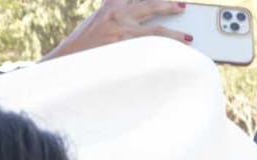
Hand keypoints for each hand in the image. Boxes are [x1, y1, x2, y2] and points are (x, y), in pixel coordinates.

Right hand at [45, 0, 187, 60]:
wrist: (67, 57)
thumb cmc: (84, 43)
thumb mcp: (99, 20)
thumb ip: (117, 15)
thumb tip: (137, 17)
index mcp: (111, 4)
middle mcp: (118, 14)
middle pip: (149, 5)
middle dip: (167, 5)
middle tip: (182, 5)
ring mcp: (123, 31)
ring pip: (156, 29)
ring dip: (174, 33)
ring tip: (189, 36)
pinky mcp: (126, 48)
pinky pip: (152, 49)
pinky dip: (166, 51)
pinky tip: (177, 55)